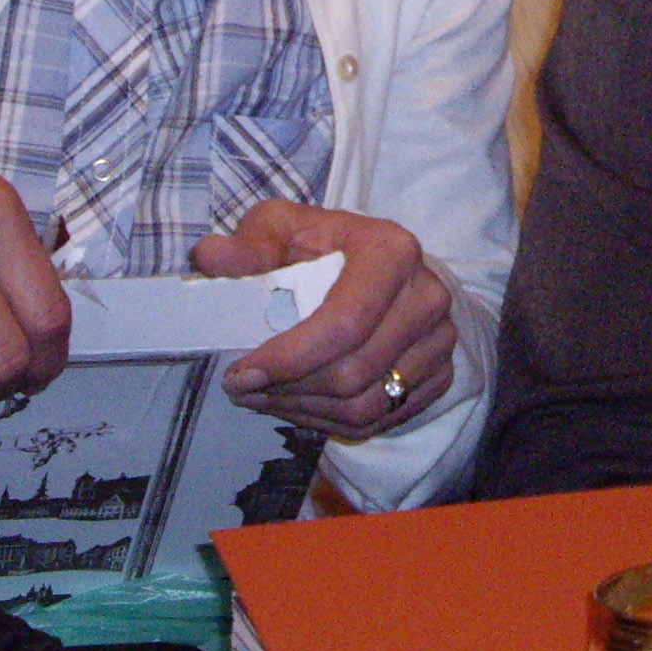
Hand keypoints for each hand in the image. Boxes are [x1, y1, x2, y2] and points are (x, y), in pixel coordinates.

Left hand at [193, 202, 454, 439]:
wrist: (379, 267)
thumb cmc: (322, 247)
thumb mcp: (281, 229)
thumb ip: (248, 246)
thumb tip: (211, 257)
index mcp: (392, 252)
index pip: (345, 322)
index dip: (290, 357)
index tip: (241, 373)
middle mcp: (427, 296)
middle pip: (353, 372)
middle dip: (288, 390)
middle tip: (241, 388)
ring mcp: (440, 340)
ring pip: (366, 405)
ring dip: (304, 411)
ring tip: (263, 398)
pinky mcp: (440, 374)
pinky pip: (380, 419)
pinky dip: (330, 421)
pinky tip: (298, 404)